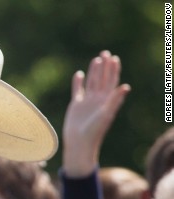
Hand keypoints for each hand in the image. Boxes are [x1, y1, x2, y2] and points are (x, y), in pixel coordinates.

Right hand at [61, 50, 130, 177]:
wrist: (79, 142)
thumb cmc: (94, 130)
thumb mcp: (106, 114)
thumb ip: (115, 100)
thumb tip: (125, 86)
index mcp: (107, 100)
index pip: (112, 81)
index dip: (113, 70)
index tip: (114, 59)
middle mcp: (98, 99)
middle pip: (102, 79)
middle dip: (104, 67)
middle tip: (105, 53)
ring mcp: (87, 101)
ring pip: (91, 82)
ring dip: (94, 71)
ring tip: (96, 60)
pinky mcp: (75, 105)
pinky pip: (77, 90)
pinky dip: (78, 82)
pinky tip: (79, 74)